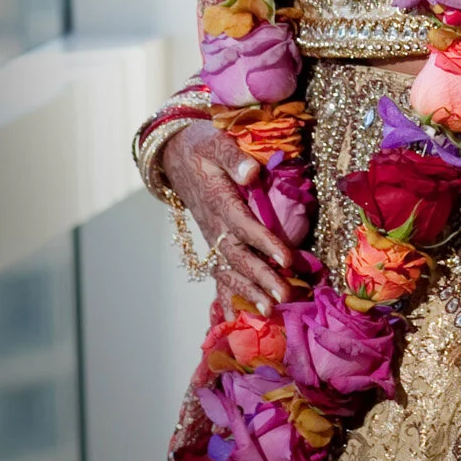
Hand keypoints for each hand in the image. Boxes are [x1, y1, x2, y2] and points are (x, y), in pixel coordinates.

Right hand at [163, 120, 292, 316]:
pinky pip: (219, 272)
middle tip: (284, 297)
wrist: (174, 155)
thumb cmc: (201, 146)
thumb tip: (253, 173)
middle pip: (237, 257)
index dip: (264, 242)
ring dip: (248, 292)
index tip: (286, 259)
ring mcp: (211, 237)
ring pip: (228, 270)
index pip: (243, 225)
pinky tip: (235, 319)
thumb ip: (234, 157)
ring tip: (269, 312)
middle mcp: (213, 225)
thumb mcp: (215, 142)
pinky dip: (227, 297)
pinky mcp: (212, 242)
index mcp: (217, 200)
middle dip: (261, 279)